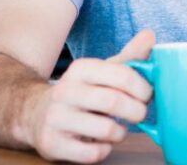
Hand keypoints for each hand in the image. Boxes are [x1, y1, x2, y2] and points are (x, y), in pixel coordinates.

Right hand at [24, 30, 154, 162]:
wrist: (35, 113)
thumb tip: (150, 35)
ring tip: (118, 128)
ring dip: (121, 133)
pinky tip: (102, 142)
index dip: (144, 88)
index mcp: (81, 69)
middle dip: (137, 111)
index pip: (123, 75)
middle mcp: (64, 91)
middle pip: (115, 102)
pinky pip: (93, 153)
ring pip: (106, 130)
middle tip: (139, 114)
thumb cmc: (82, 91)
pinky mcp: (52, 144)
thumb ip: (130, 56)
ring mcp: (55, 118)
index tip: (147, 96)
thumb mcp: (103, 71)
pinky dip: (105, 150)